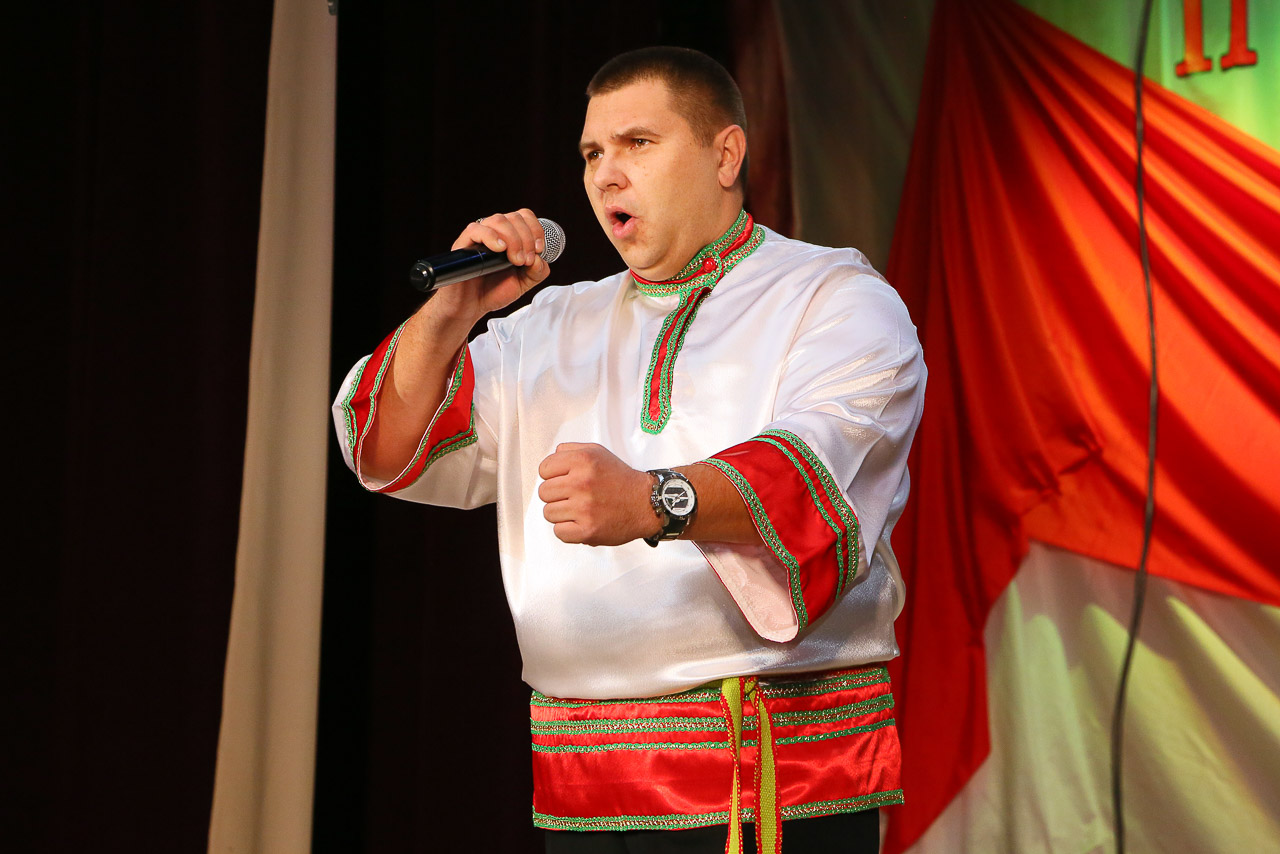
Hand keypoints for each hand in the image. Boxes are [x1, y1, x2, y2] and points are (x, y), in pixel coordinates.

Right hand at [433, 208, 551, 320]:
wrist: (471, 306)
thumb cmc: (494, 291)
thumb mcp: (524, 283)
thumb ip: (537, 271)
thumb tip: (540, 258)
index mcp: (509, 235)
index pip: (524, 216)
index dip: (535, 229)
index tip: (539, 250)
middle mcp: (494, 231)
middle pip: (514, 217)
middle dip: (526, 239)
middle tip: (525, 261)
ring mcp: (479, 236)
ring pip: (499, 220)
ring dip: (513, 239)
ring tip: (515, 261)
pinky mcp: (463, 244)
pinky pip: (476, 229)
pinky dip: (491, 236)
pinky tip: (500, 249)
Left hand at [537, 443, 660, 545]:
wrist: (646, 503)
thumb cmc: (621, 479)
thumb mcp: (597, 452)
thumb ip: (571, 450)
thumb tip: (551, 457)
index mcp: (583, 461)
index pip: (544, 469)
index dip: (552, 475)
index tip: (564, 479)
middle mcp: (582, 483)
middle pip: (543, 492)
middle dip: (557, 494)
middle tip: (574, 496)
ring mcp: (584, 508)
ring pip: (549, 513)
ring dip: (562, 513)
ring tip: (580, 509)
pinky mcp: (587, 530)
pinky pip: (558, 532)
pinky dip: (568, 530)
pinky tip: (581, 521)